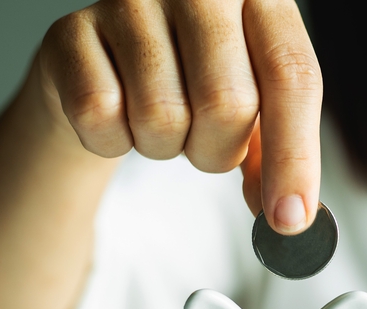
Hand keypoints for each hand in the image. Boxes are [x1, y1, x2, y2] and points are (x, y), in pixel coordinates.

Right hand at [37, 0, 321, 233]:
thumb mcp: (252, 113)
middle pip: (227, 103)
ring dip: (166, 146)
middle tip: (204, 141)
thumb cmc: (192, 83)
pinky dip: (113, 142)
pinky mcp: (71, 29)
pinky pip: (101, 115)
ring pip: (162, 115)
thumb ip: (275, 158)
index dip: (294, 158)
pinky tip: (119, 115)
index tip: (289, 220)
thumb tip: (287, 215)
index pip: (292, 76)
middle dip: (218, 151)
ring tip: (163, 119)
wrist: (108, 65)